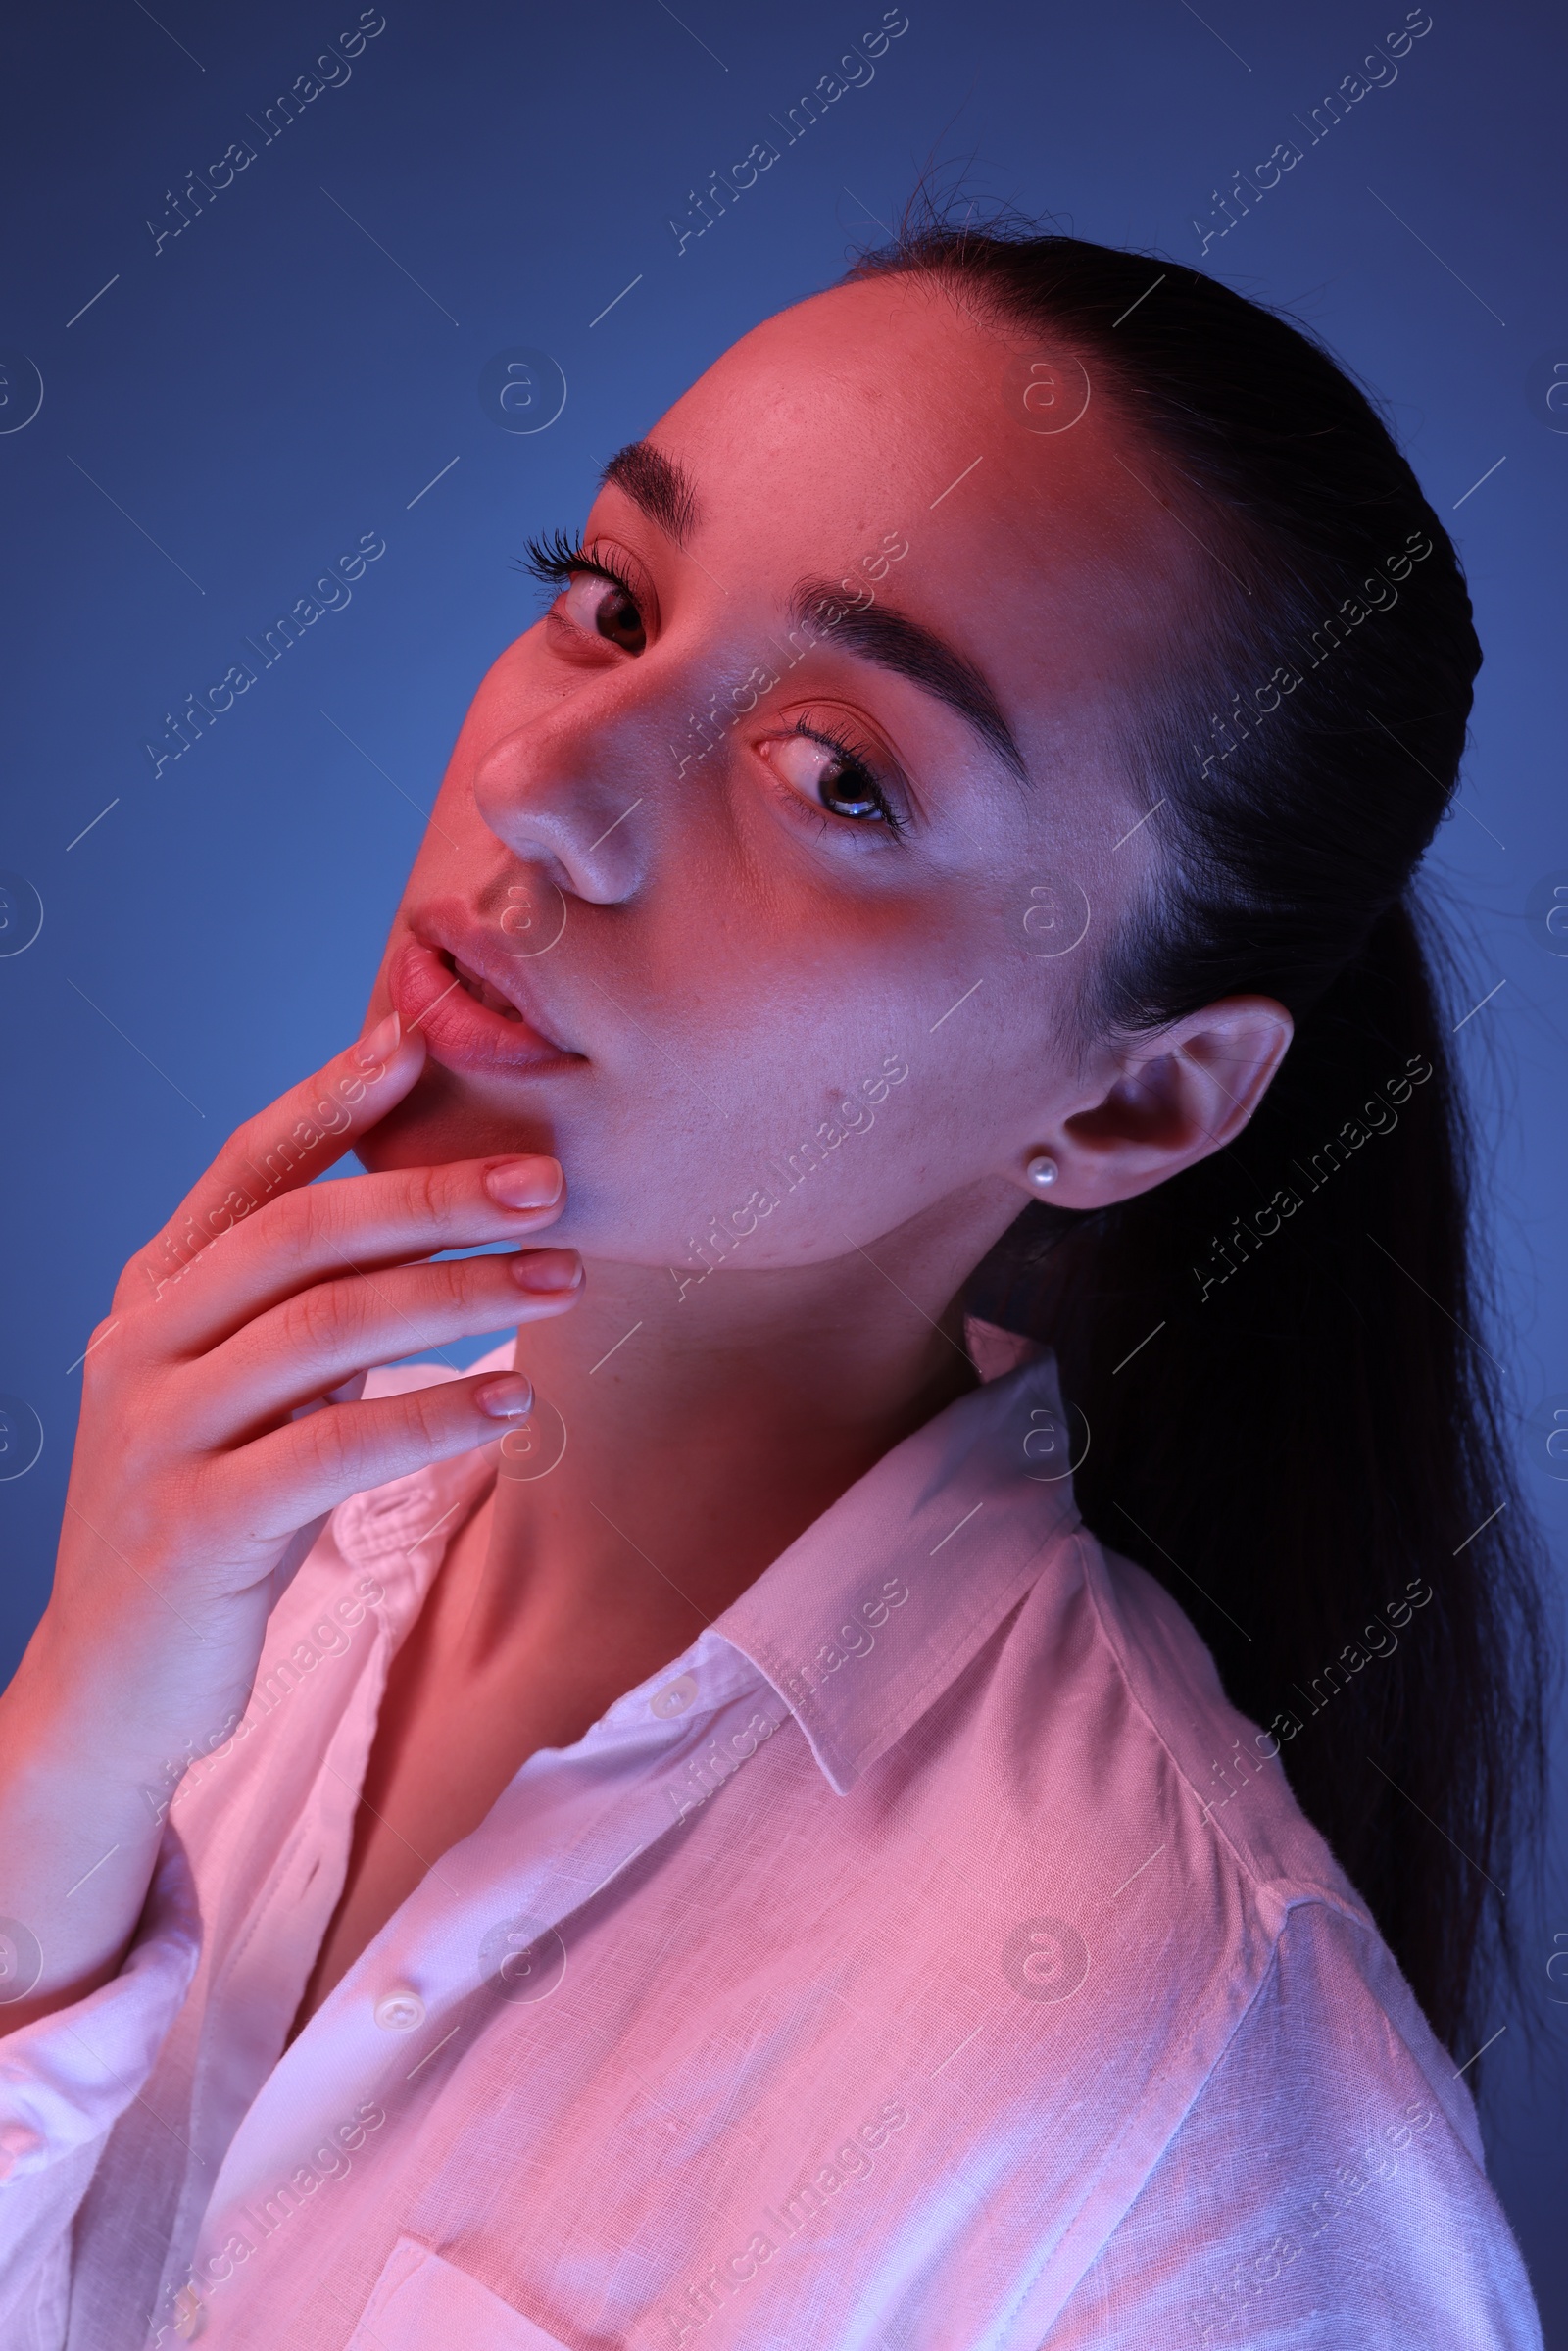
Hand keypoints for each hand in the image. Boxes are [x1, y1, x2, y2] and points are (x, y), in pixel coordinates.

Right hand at [0, 1013, 579, 2021]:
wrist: (113, 1690)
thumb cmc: (212, 1519)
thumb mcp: (246, 1395)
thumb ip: (302, 1306)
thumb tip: (428, 1208)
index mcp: (155, 1298)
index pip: (245, 1171)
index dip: (329, 1101)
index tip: (418, 1044)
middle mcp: (142, 1349)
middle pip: (299, 1237)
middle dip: (431, 1197)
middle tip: (547, 1184)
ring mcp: (158, 1437)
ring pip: (323, 1331)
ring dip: (458, 1296)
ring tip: (562, 1281)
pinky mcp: (194, 1529)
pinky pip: (332, 1450)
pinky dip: (432, 1417)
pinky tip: (511, 1403)